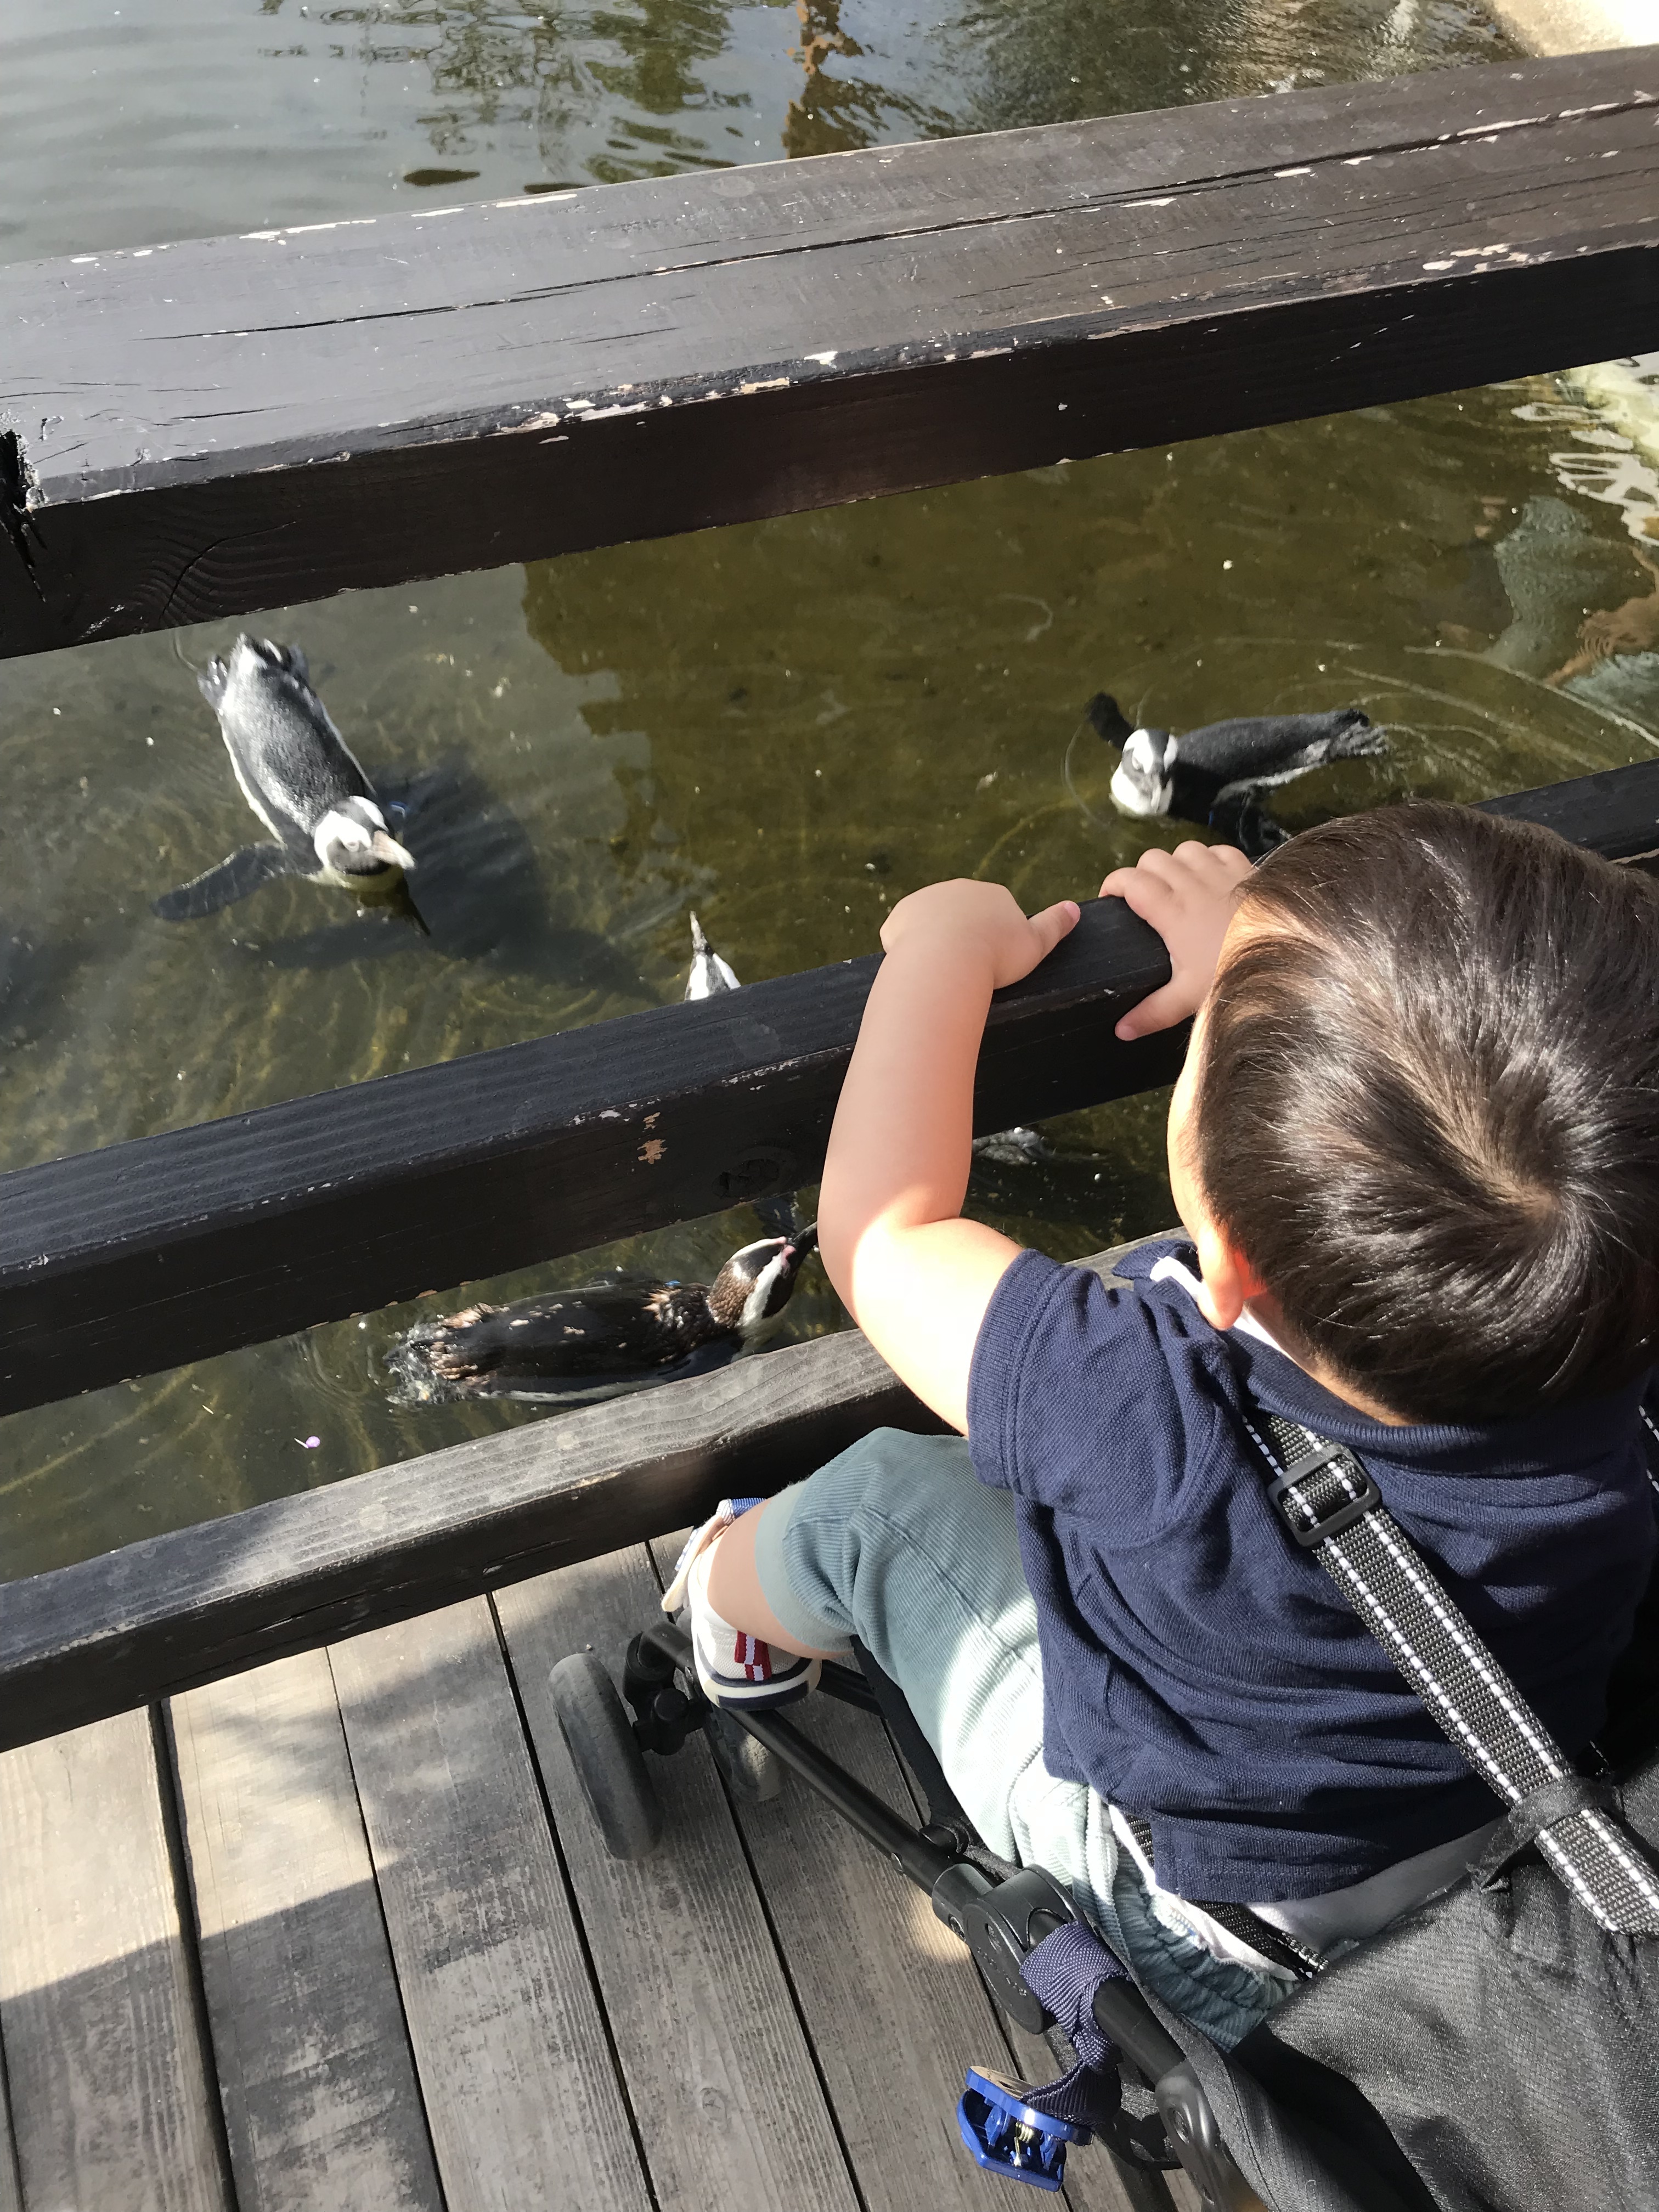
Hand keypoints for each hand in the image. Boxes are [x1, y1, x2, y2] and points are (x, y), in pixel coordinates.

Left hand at [879, 879, 1079, 989]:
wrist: (946, 961)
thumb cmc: (996, 957)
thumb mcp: (1036, 944)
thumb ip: (1054, 925)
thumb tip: (1075, 908)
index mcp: (993, 893)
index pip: (996, 914)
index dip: (995, 941)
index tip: (993, 964)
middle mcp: (958, 889)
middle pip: (963, 916)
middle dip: (965, 939)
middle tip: (968, 971)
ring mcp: (925, 900)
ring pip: (932, 924)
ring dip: (936, 944)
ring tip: (943, 972)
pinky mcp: (899, 916)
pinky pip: (903, 934)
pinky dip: (909, 950)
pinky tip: (919, 968)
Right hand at [1100, 842, 1253, 1038]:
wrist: (1292, 955)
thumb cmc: (1235, 973)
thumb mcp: (1188, 999)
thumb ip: (1151, 1012)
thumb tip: (1121, 1030)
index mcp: (1172, 911)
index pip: (1129, 881)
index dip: (1113, 884)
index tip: (1110, 900)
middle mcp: (1193, 884)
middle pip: (1152, 859)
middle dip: (1141, 874)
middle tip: (1143, 900)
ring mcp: (1222, 873)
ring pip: (1184, 850)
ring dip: (1175, 863)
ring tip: (1177, 887)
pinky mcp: (1247, 871)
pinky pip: (1218, 850)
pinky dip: (1208, 859)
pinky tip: (1211, 880)